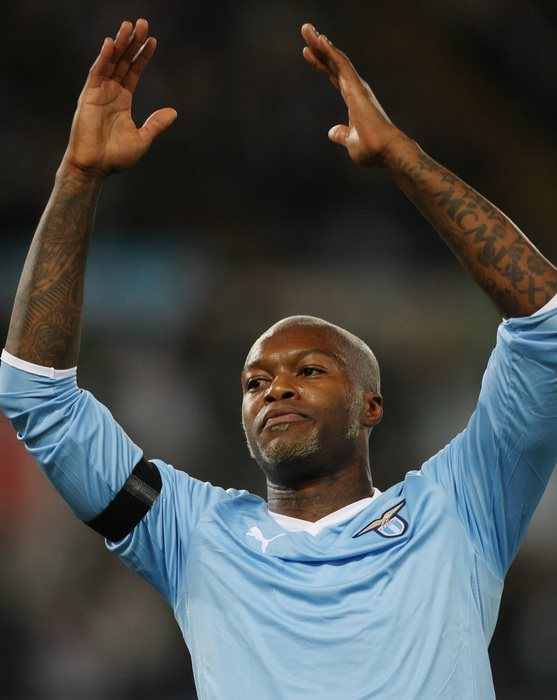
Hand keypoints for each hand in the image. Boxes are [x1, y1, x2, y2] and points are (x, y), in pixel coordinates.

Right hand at [62, 19, 176, 177]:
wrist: (95, 167)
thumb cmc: (116, 157)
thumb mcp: (143, 138)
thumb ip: (156, 124)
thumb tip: (174, 112)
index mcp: (123, 101)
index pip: (134, 72)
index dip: (143, 56)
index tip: (153, 41)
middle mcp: (111, 93)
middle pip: (123, 62)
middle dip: (133, 43)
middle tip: (143, 23)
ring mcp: (99, 92)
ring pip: (110, 62)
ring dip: (120, 44)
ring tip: (130, 26)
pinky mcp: (89, 96)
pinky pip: (97, 72)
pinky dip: (104, 57)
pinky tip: (112, 43)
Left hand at [301, 23, 405, 166]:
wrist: (384, 152)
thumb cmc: (371, 150)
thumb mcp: (350, 141)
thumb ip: (341, 134)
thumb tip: (332, 132)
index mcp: (354, 100)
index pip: (334, 77)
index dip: (321, 64)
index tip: (308, 52)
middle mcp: (356, 90)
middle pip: (333, 63)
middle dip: (318, 47)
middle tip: (306, 30)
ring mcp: (357, 87)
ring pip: (336, 59)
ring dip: (321, 44)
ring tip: (307, 29)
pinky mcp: (357, 88)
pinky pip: (342, 65)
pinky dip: (331, 52)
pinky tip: (320, 40)